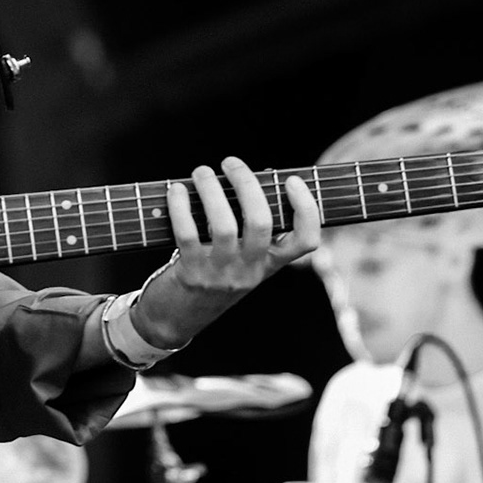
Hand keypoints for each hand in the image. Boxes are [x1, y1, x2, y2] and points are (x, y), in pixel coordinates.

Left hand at [134, 156, 319, 347]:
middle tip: (230, 163)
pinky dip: (181, 208)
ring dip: (211, 191)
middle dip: (246, 184)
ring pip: (224, 226)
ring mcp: (222, 275)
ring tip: (202, 172)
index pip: (306, 241)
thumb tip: (245, 177)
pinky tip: (176, 191)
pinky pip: (188, 234)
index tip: (293, 180)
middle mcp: (250, 271)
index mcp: (270, 264)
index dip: (306, 209)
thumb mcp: (240, 258)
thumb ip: (248, 226)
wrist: (176, 319)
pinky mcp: (191, 275)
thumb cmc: (210, 275)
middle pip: (261, 223)